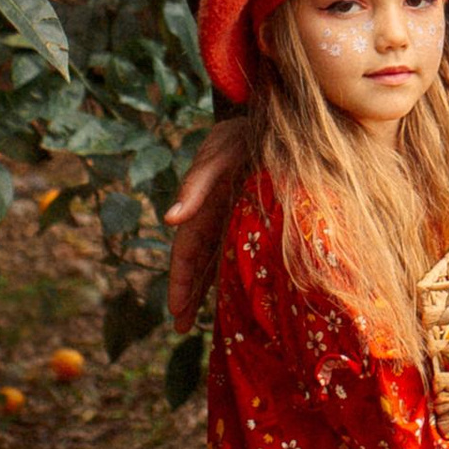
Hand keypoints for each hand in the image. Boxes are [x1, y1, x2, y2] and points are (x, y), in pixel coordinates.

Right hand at [162, 117, 252, 333]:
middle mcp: (218, 217)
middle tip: (182, 329)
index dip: (180, 281)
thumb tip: (171, 218)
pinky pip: (243, 253)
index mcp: (203, 205)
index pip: (185, 251)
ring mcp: (237, 219)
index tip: (177, 312)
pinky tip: (240, 299)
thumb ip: (198, 183)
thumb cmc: (244, 132)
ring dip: (210, 291)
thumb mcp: (220, 151)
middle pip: (198, 263)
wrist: (278, 120)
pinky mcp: (259, 220)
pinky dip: (237, 275)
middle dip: (188, 295)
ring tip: (203, 325)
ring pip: (219, 263)